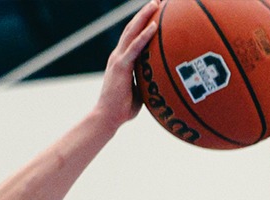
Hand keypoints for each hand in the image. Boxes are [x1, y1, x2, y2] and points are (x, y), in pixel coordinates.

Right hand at [94, 0, 160, 130]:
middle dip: (144, 13)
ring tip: (156, 3)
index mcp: (121, 61)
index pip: (132, 37)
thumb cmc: (122, 110)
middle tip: (157, 1)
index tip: (154, 12)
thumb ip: (147, 83)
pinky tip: (155, 25)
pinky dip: (145, 35)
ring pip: (132, 32)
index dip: (142, 23)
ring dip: (144, 16)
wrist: (107, 118)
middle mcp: (118, 56)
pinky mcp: (121, 66)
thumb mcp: (140, 93)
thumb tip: (162, 83)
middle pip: (132, 28)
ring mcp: (118, 59)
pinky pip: (135, 47)